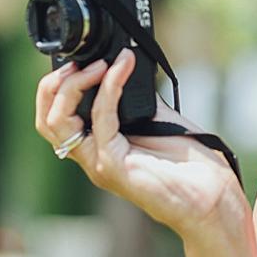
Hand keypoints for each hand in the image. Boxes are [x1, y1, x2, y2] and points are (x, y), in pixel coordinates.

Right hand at [35, 48, 244, 238]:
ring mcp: (98, 164)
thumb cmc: (189, 165)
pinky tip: (121, 70)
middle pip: (46, 120)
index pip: (55, 117)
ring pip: (58, 123)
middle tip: (79, 62)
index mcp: (98, 147)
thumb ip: (135, 98)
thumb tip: (125, 65)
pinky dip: (108, 89)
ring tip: (99, 64)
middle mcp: (92, 158)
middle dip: (54, 85)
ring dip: (73, 85)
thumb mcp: (156, 119)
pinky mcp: (112, 167)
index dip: (58, 87)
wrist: (210, 196)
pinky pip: (100, 121)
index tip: (82, 60)